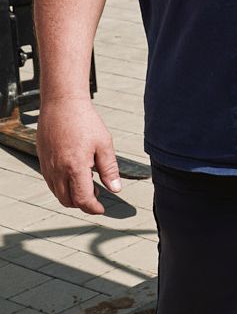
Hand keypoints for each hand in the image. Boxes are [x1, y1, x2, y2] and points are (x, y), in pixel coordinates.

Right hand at [37, 97, 121, 214]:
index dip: (93, 208)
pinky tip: (74, 174)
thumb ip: (109, 169)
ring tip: (87, 183)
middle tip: (97, 195)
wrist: (62, 104)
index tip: (101, 209)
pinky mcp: (43, 161)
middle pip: (68, 201)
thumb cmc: (84, 121)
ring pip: (58, 193)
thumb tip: (116, 188)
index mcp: (75, 167)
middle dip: (83, 203)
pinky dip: (62, 186)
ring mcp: (48, 167)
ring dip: (72, 196)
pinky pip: (51, 182)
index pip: (83, 199)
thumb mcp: (104, 144)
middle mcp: (58, 171)